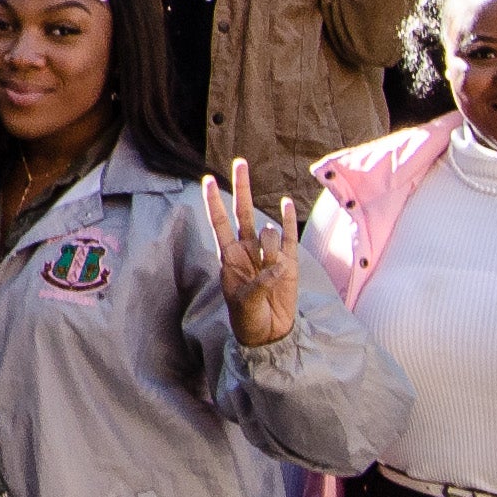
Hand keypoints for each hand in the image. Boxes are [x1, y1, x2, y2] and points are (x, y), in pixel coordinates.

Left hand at [204, 162, 302, 345]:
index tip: (206, 179)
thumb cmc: (249, 319)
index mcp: (230, 257)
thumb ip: (260, 282)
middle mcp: (247, 250)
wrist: (270, 334)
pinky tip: (286, 204)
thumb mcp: (246, 303)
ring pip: (270, 233)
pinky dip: (289, 220)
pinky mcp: (289, 261)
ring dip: (272, 249)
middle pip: (243, 211)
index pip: (219, 222)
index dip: (214, 202)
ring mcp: (268, 254)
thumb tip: (279, 264)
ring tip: (273, 275)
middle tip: (240, 162)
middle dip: (241, 186)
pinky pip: (290, 236)